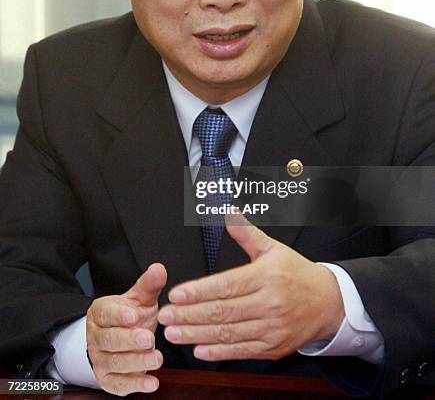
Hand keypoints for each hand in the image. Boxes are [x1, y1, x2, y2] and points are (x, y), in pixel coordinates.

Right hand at [86, 263, 166, 394]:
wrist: (119, 339)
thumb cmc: (131, 316)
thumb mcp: (139, 299)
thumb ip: (148, 285)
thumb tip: (158, 269)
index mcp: (100, 313)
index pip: (106, 313)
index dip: (119, 315)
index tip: (134, 316)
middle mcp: (96, 337)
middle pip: (109, 340)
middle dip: (130, 340)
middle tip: (149, 339)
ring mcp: (100, 359)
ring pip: (115, 362)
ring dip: (136, 362)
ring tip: (157, 358)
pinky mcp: (108, 379)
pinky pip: (119, 384)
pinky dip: (136, 385)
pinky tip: (152, 382)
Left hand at [158, 214, 343, 360]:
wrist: (329, 302)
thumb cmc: (297, 274)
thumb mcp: (273, 249)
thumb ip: (247, 234)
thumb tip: (228, 214)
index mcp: (267, 276)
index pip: (227, 285)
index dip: (199, 291)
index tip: (176, 294)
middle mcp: (269, 303)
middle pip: (223, 311)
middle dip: (190, 315)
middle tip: (165, 316)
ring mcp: (272, 328)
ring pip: (228, 333)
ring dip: (197, 334)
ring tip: (173, 333)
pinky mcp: (273, 347)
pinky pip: (242, 350)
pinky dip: (219, 352)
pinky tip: (199, 349)